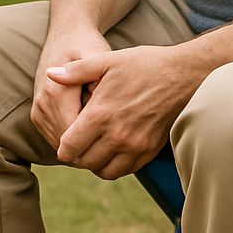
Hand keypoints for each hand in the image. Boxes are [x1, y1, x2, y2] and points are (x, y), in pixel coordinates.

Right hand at [31, 30, 111, 153]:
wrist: (66, 35)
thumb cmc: (87, 45)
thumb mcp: (97, 55)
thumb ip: (97, 77)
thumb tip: (102, 104)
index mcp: (55, 92)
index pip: (76, 134)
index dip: (99, 140)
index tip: (120, 137)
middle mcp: (42, 105)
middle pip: (68, 144)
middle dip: (92, 145)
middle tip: (118, 142)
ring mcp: (38, 112)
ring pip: (61, 145)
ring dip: (83, 144)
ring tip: (106, 134)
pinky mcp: (38, 117)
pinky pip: (57, 139)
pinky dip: (75, 140)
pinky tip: (94, 130)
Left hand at [45, 45, 205, 179]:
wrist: (183, 74)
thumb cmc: (144, 64)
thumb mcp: (107, 61)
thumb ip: (75, 71)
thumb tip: (50, 75)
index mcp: (101, 114)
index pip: (69, 146)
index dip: (62, 145)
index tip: (64, 137)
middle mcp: (117, 135)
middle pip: (83, 162)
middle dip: (76, 155)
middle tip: (76, 144)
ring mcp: (135, 146)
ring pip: (104, 171)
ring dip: (94, 163)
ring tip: (94, 149)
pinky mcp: (150, 150)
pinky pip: (125, 170)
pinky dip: (115, 165)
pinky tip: (113, 150)